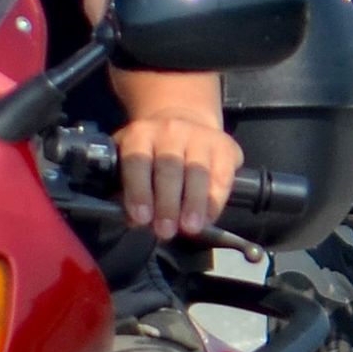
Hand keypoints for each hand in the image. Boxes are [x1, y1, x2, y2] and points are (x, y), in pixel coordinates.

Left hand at [119, 110, 242, 240]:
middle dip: (167, 203)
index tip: (142, 218)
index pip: (137, 161)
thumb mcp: (130, 163)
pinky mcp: (225, 146)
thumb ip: (127, 191)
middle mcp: (170, 130)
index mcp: (140, 135)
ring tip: (190, 228)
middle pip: (169, 167)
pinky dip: (215, 200)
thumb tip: (135, 221)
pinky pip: (222, 176)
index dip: (139, 191)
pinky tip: (208, 218)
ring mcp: (200, 135)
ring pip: (198, 171)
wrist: (185, 120)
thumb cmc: (152, 154)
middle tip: (166, 231)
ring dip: (194, 202)